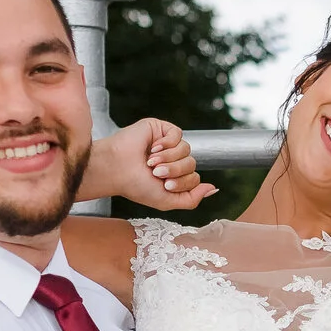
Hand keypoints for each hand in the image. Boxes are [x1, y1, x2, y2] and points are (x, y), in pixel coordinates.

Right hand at [82, 118, 214, 211]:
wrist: (116, 170)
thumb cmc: (137, 186)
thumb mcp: (168, 201)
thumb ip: (192, 199)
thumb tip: (213, 188)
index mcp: (174, 176)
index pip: (194, 178)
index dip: (183, 183)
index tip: (164, 186)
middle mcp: (172, 160)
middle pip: (192, 163)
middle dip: (176, 171)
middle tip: (156, 173)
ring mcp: (167, 144)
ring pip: (187, 149)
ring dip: (169, 158)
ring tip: (151, 162)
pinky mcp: (160, 129)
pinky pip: (178, 134)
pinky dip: (167, 144)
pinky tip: (152, 148)